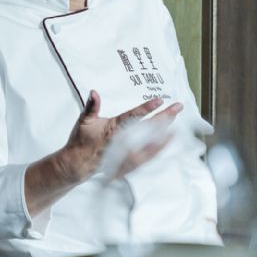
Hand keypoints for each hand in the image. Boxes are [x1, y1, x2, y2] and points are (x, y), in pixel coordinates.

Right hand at [61, 89, 182, 183]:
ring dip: (165, 132)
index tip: (160, 100)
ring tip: (177, 122)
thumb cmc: (82, 140)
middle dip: (164, 117)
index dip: (147, 108)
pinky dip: (160, 147)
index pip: (133, 116)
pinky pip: (148, 156)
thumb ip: (92, 106)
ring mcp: (127, 154)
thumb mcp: (85, 121)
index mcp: (113, 130)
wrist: (78, 164)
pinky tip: (168, 140)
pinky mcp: (129, 163)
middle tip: (177, 107)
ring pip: (151, 143)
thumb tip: (94, 93)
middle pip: (148, 129)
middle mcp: (122, 142)